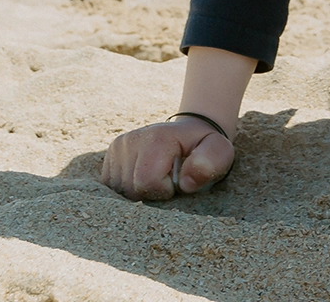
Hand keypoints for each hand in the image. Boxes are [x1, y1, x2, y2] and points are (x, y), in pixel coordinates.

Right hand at [100, 116, 234, 200]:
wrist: (190, 135)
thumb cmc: (205, 148)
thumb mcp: (219, 153)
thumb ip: (209, 163)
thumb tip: (185, 183)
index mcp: (156, 138)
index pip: (147, 183)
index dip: (165, 191)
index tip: (178, 180)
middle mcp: (130, 140)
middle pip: (131, 191)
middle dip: (152, 194)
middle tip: (168, 179)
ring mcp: (117, 148)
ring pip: (118, 193)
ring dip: (140, 194)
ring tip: (158, 177)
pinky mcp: (109, 157)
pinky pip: (111, 190)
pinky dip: (129, 191)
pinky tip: (143, 179)